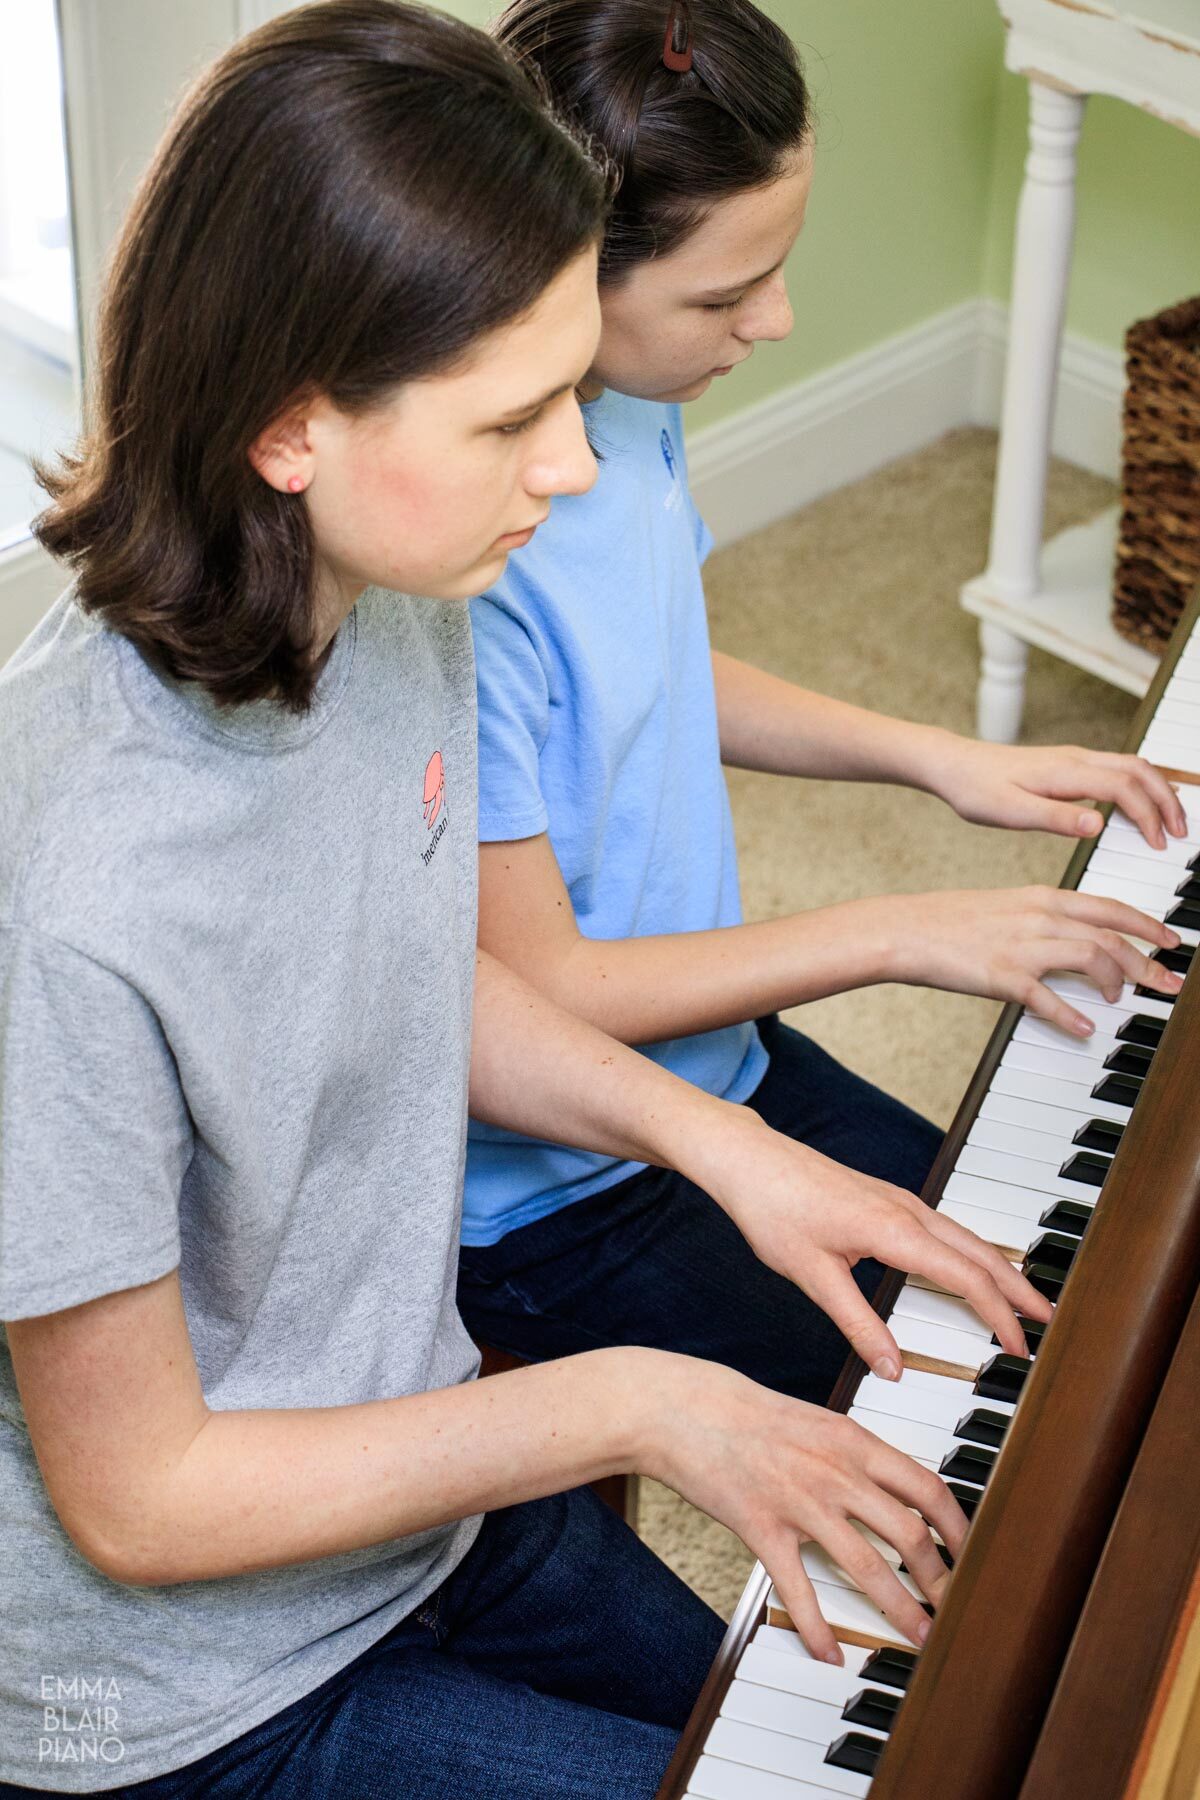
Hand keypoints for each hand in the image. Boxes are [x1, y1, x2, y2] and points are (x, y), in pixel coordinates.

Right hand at [638, 1352, 966, 1660]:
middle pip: (910, 1534)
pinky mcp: (763, 1529)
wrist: (682, 1408)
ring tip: (917, 1639)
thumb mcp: (811, 1420)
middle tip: (953, 1608)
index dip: (958, 1527)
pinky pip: (799, 1590)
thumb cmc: (742, 1411)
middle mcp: (835, 1471)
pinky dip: (817, 1629)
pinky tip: (830, 1653)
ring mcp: (801, 1502)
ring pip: (868, 1567)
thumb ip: (850, 1452)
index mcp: (851, 1439)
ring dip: (899, 1610)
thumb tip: (887, 1486)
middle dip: (940, 1580)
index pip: (927, 1487)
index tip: (970, 1552)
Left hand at [690, 1110, 1049, 1379]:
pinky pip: (945, 1227)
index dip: (998, 1315)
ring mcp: (899, 1199)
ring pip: (966, 1237)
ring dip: (998, 1268)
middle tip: (1048, 1322)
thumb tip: (893, 1370)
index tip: (1019, 1347)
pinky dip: (971, 1251)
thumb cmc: (773, 1209)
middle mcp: (907, 1210)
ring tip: (1024, 1298)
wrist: (748, 1160)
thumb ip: (858, 1324)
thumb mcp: (812, 1276)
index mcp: (894, 1230)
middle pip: (980, 1253)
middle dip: (1018, 1289)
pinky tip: (971, 1266)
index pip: (966, 1278)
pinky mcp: (886, 1197)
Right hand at [885, 884, 1183, 1033]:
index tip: (1170, 941)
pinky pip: (1047, 998)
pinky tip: (1084, 1030)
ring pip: (1091, 958)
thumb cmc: (949, 921)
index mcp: (1041, 897)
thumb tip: (1073, 939)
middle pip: (1111, 936)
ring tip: (1120, 1001)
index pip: (1110, 908)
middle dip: (1148, 961)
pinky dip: (1070, 1016)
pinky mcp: (1002, 975)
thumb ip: (1041, 919)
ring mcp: (1022, 946)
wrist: (905, 930)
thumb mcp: (1004, 907)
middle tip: (1168, 983)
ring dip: (1114, 982)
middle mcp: (1038, 916)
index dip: (1148, 925)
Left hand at [933, 739, 1185, 848]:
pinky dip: (1138, 786)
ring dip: (1156, 791)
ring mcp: (1073, 758)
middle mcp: (1075, 759)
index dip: (1148, 816)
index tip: (1158, 844)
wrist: (951, 764)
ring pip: (1131, 766)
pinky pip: (1116, 769)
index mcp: (1065, 772)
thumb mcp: (1010, 812)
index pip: (1124, 789)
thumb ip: (1056, 819)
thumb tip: (1098, 826)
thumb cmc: (975, 789)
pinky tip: (1137, 808)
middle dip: (1166, 800)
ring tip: (1169, 822)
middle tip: (1180, 833)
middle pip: (1139, 770)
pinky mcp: (1066, 764)